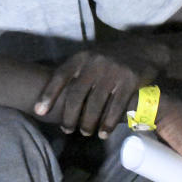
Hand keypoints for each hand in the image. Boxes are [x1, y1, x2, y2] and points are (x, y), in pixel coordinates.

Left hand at [34, 40, 161, 137]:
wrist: (143, 49)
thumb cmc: (108, 59)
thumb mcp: (89, 59)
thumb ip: (74, 73)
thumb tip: (51, 95)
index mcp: (80, 58)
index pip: (60, 76)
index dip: (48, 94)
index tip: (39, 112)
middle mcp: (94, 63)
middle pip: (76, 94)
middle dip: (69, 115)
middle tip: (66, 129)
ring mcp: (113, 72)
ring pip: (95, 103)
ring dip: (88, 122)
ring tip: (84, 132)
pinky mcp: (130, 81)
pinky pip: (116, 106)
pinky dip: (108, 122)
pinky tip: (103, 133)